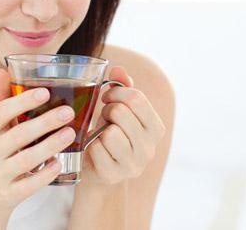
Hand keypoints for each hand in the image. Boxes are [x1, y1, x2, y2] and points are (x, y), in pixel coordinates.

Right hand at [0, 68, 75, 220]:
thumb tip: (2, 70)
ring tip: (70, 134)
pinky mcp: (9, 194)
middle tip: (68, 112)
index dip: (22, 101)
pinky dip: (45, 174)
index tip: (45, 92)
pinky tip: (59, 163)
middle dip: (44, 122)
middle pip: (18, 135)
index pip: (1, 112)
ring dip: (49, 146)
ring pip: (26, 159)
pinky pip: (29, 185)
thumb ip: (1, 100)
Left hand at [81, 66, 165, 185]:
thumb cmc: (109, 132)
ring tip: (100, 134)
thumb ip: (121, 87)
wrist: (98, 168)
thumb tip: (118, 70)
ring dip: (99, 130)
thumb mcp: (119, 108)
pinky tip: (94, 149)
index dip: (116, 93)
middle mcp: (149, 148)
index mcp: (156, 128)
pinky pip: (96, 149)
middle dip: (107, 110)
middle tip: (104, 118)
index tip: (107, 97)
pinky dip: (90, 145)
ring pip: (110, 133)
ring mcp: (133, 165)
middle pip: (121, 113)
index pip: (137, 99)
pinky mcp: (113, 175)